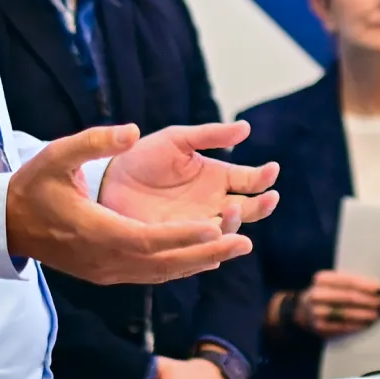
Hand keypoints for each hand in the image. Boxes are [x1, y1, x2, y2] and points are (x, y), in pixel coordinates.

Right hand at [8, 125, 252, 285]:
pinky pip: (150, 274)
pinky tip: (205, 256)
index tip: (215, 227)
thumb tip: (131, 131)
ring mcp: (106, 271)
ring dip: (199, 262)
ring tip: (236, 249)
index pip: (147, 239)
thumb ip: (94, 141)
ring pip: (160, 273)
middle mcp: (104, 258)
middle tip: (244, 243)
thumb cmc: (32, 186)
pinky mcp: (106, 273)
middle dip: (205, 253)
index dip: (182, 236)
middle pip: (163, 263)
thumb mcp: (57, 155)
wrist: (6, 224)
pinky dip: (179, 266)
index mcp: (95, 231)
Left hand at [99, 121, 279, 234]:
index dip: (264, 178)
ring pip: (227, 231)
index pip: (252, 181)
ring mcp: (198, 226)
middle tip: (267, 198)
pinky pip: (200, 251)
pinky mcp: (179, 243)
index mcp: (219, 178)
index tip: (271, 170)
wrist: (108, 181)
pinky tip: (214, 245)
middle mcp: (214, 204)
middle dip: (261, 206)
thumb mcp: (177, 140)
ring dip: (234, 225)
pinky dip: (210, 249)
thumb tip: (246, 128)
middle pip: (249, 210)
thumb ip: (210, 135)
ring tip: (230, 211)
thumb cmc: (143, 156)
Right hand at [295, 271, 379, 337]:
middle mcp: (317, 294)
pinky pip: (343, 326)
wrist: (302, 311)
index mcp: (322, 279)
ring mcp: (317, 312)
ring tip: (378, 314)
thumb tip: (376, 289)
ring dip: (366, 314)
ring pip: (348, 313)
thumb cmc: (326, 293)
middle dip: (369, 300)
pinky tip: (367, 323)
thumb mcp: (332, 283)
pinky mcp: (320, 327)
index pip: (348, 281)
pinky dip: (358, 325)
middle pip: (350, 297)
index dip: (366, 285)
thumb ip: (350, 283)